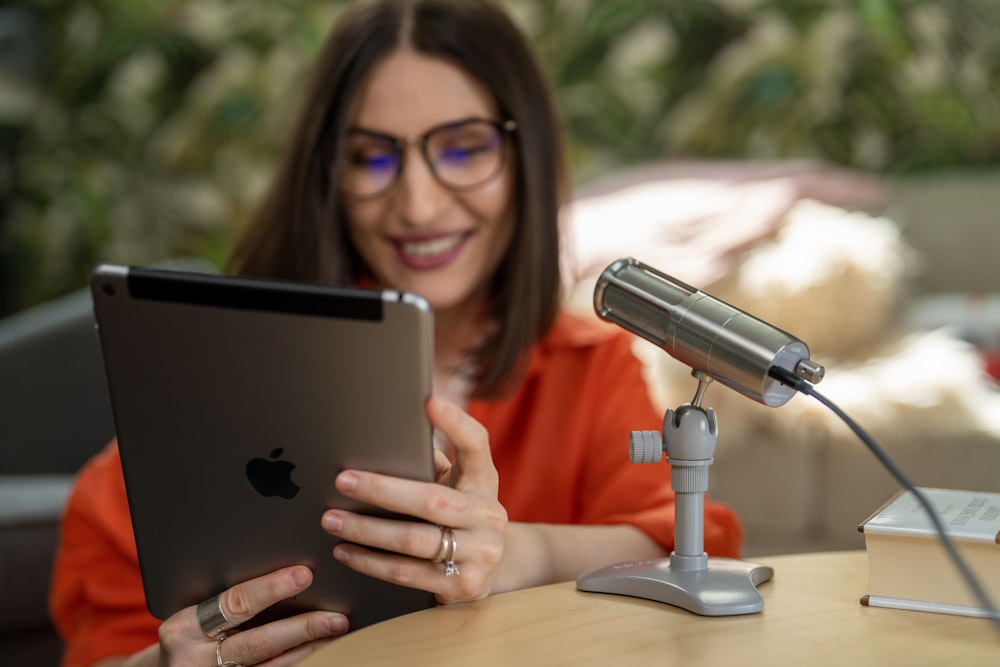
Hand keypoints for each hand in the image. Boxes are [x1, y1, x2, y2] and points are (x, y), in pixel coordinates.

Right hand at [154, 566, 347, 665]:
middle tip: (336, 617)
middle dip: (302, 628)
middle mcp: (196, 659)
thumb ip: (225, 599)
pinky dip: (296, 663)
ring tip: (337, 634)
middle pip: (258, 642)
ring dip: (308, 650)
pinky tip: (320, 653)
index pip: (234, 604)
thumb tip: (286, 574)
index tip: (304, 574)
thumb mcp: (190, 613)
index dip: (271, 588)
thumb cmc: (183, 636)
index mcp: (184, 629)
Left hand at [321, 396, 507, 603]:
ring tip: (332, 520)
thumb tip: (374, 443)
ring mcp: (481, 553)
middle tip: (342, 481)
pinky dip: (371, 563)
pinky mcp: (464, 586)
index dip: (456, 423)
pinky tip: (346, 553)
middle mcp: (489, 515)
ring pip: (414, 540)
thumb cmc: (457, 513)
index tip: (429, 402)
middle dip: (380, 490)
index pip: (476, 444)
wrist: (490, 567)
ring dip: (366, 531)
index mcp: (483, 480)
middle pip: (431, 499)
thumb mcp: (456, 486)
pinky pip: (408, 574)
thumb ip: (427, 466)